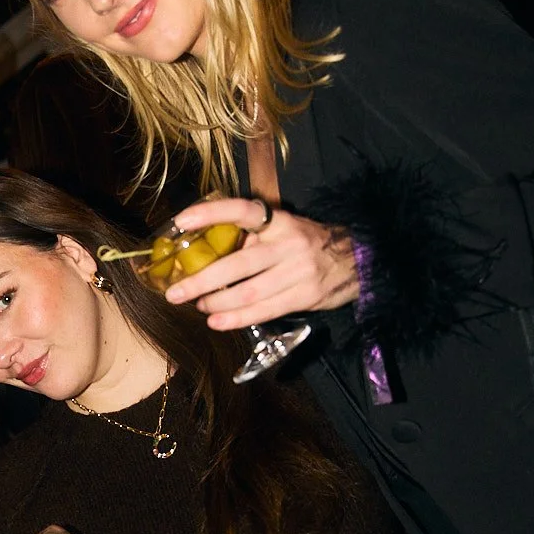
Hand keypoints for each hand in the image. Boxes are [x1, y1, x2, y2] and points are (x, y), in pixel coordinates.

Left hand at [164, 198, 357, 328]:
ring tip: (198, 306)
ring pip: (249, 291)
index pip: (243, 210)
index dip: (211, 213)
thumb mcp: (283, 229)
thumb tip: (206, 254)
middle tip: (175, 291)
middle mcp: (288, 243)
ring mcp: (298, 271)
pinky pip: (265, 310)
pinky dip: (237, 318)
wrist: (357, 259)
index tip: (181, 221)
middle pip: (239, 263)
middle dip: (202, 279)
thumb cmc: (307, 243)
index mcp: (279, 220)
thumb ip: (252, 238)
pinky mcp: (305, 296)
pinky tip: (217, 322)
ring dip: (217, 303)